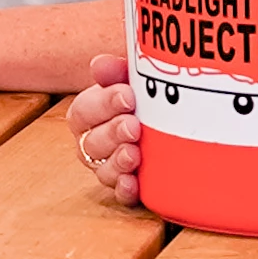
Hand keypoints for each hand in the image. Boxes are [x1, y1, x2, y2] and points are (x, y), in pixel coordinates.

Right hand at [64, 55, 140, 204]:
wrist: (174, 116)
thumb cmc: (146, 95)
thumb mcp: (132, 77)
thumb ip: (115, 70)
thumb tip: (100, 65)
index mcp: (90, 114)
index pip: (84, 111)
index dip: (102, 105)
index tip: (127, 96)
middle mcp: (95, 142)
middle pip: (92, 143)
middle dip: (112, 133)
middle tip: (134, 125)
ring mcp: (110, 166)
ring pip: (103, 170)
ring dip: (117, 162)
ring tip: (134, 154)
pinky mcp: (128, 185)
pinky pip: (120, 193)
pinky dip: (125, 189)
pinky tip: (134, 182)